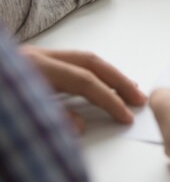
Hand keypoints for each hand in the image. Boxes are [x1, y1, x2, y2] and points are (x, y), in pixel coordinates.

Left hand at [19, 45, 146, 132]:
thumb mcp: (18, 119)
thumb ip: (52, 120)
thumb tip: (81, 125)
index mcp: (35, 67)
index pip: (84, 81)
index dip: (109, 99)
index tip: (126, 115)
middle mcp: (37, 56)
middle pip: (90, 62)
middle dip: (118, 81)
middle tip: (138, 98)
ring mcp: (34, 56)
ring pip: (82, 59)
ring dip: (107, 75)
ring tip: (127, 90)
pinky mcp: (31, 62)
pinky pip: (70, 63)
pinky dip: (90, 73)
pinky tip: (99, 85)